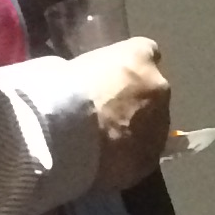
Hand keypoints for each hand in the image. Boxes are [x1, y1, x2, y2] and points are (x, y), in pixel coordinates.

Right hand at [68, 35, 171, 188]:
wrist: (58, 133)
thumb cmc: (55, 89)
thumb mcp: (65, 63)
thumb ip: (89, 70)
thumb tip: (86, 82)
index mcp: (138, 55)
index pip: (146, 52)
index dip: (130, 68)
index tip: (116, 78)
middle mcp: (158, 86)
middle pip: (154, 92)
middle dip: (135, 101)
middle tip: (107, 114)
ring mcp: (159, 125)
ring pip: (153, 126)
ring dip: (135, 130)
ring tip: (105, 143)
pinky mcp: (151, 159)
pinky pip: (144, 156)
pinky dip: (130, 158)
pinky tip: (108, 162)